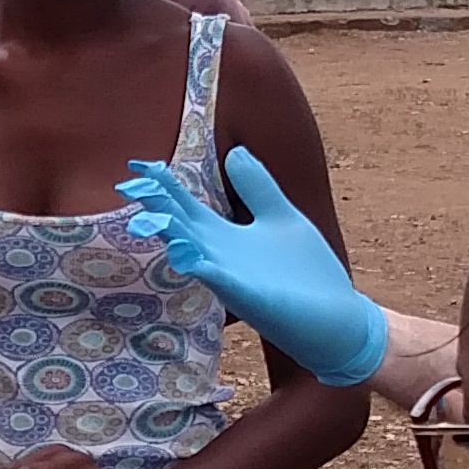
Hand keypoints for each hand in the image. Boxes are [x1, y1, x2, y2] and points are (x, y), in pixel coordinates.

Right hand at [118, 147, 387, 384]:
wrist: (338, 318)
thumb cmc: (306, 272)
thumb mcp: (280, 218)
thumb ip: (257, 187)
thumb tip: (235, 151)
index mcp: (227, 236)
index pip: (187, 206)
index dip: (165, 185)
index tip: (138, 163)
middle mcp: (221, 257)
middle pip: (182, 228)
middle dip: (159, 209)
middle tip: (130, 184)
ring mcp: (233, 279)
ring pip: (194, 255)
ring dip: (173, 238)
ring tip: (149, 217)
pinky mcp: (253, 300)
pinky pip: (224, 283)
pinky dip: (205, 269)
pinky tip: (186, 255)